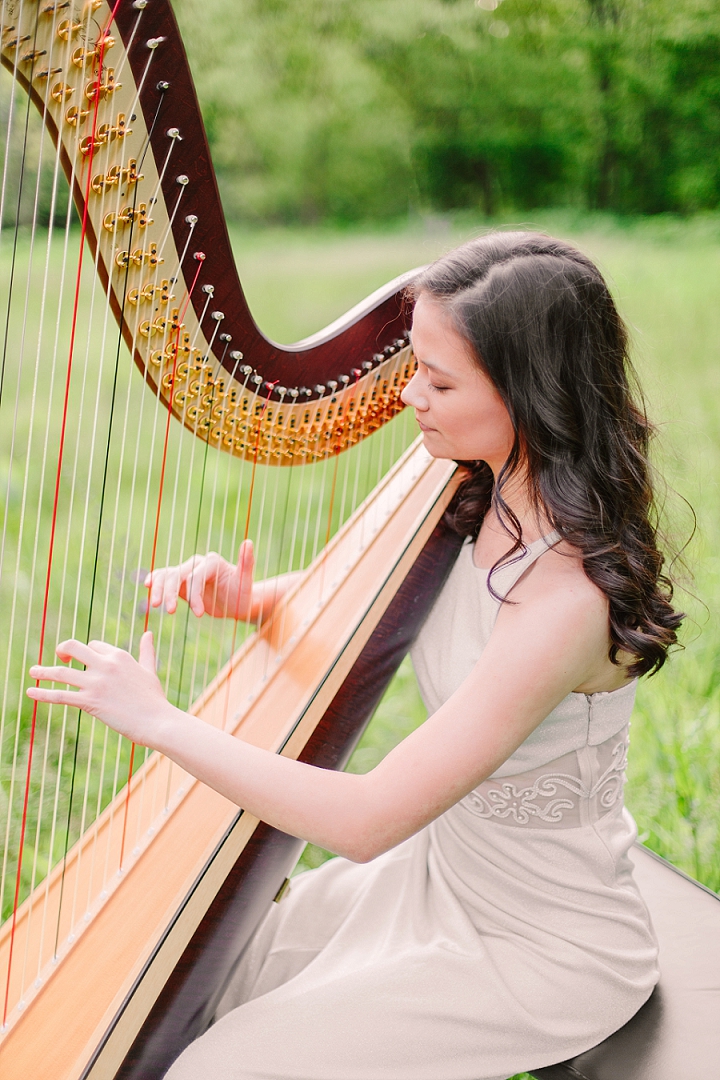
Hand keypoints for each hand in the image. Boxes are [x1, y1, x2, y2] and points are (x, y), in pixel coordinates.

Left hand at [27, 632, 172, 746]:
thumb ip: (146, 651)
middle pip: (74, 647)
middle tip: (60, 659)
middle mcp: (105, 665)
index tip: (87, 663)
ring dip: (44, 671)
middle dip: (63, 650)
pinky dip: (43, 693)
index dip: (89, 653)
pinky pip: (60, 695)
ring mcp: (96, 683)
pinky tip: (30, 692)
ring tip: (33, 672)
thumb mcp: (149, 670)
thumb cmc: (154, 699)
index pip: (95, 645)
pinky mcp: (89, 701)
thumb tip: (148, 633)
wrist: (157, 721)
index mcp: (119, 655)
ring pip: (62, 672)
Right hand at [144, 539, 254, 618]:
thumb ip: (246, 562)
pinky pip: (164, 579)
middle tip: (170, 611)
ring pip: (167, 576)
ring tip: (156, 606)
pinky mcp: (182, 583)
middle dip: (171, 592)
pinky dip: (155, 582)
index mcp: (212, 562)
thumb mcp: (247, 582)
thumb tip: (249, 541)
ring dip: (159, 589)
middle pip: (177, 574)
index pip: (196, 577)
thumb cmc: (244, 594)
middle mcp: (198, 563)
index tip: (199, 614)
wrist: (239, 603)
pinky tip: (147, 587)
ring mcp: (188, 572)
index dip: (195, 595)